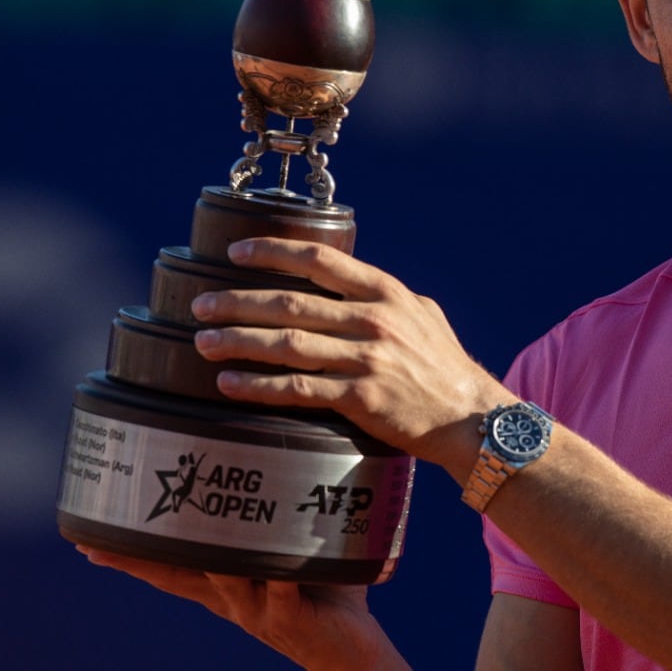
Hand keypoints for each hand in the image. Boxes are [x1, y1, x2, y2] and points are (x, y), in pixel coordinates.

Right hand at [76, 546, 407, 669]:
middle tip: (98, 540)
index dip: (133, 552)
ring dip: (209, 553)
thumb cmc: (331, 596)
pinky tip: (271, 566)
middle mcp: (232, 598)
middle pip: (177, 574)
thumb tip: (292, 457)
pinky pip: (279, 591)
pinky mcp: (289, 615)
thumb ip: (288, 516)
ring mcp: (256, 608)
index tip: (90, 536)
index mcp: (227, 584)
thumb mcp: (298, 553)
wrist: (353, 652)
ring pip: (223, 576)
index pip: (172, 565)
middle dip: (140, 556)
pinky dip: (274, 576)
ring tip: (189, 524)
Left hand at [190, 238, 512, 474]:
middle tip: (201, 305)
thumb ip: (383, 298)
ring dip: (238, 341)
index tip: (235, 253)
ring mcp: (367, 359)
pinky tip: (230, 382)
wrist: (471, 419)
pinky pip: (297, 389)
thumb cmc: (445, 367)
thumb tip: (347, 285)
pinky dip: (259, 385)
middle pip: (291, 303)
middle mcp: (374, 320)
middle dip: (238, 301)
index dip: (273, 252)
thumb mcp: (423, 315)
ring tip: (203, 342)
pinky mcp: (360, 399)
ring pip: (287, 344)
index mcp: (386, 292)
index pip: (320, 259)